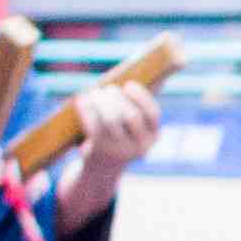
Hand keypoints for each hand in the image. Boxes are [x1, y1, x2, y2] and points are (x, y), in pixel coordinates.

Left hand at [60, 71, 162, 207]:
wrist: (103, 168)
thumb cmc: (121, 137)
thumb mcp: (135, 126)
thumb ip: (141, 104)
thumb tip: (157, 72)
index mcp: (153, 137)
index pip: (153, 114)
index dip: (141, 97)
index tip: (128, 85)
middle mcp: (140, 146)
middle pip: (131, 116)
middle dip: (117, 98)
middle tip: (106, 89)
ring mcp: (120, 150)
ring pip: (112, 120)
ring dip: (101, 101)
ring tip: (94, 93)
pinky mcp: (100, 151)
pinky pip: (94, 126)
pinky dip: (87, 110)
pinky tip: (82, 100)